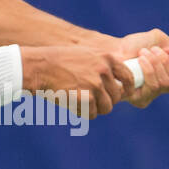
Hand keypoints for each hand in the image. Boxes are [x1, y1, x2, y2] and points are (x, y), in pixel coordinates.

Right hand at [21, 45, 135, 117]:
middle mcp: (104, 71)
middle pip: (117, 96)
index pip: (128, 76)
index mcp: (107, 58)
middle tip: (93, 102)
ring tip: (82, 105)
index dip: (128, 89)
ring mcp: (95, 84)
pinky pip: (93, 113)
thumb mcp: (85, 55)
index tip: (124, 94)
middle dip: (106, 101)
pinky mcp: (86, 98)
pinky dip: (84, 113)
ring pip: (106, 107)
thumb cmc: (59, 61)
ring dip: (96, 109)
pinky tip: (73, 106)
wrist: (40, 67)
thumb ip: (101, 65)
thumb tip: (116, 84)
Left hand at [112, 29, 168, 107]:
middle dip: (164, 62)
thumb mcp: (163, 42)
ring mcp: (148, 97)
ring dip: (156, 63)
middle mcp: (158, 92)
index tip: (167, 53)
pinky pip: (152, 86)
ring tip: (143, 53)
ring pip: (164, 84)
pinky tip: (139, 60)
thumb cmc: (137, 45)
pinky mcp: (137, 98)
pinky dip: (149, 69)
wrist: (115, 47)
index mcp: (166, 81)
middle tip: (152, 50)